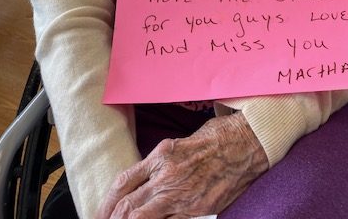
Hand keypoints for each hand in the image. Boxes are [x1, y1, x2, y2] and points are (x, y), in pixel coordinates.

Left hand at [96, 111, 267, 218]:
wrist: (246, 142)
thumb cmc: (216, 137)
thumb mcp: (180, 143)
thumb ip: (161, 163)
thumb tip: (145, 182)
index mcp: (161, 155)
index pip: (123, 182)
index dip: (108, 202)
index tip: (101, 212)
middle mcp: (168, 176)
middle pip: (128, 207)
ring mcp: (183, 195)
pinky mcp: (200, 209)